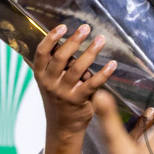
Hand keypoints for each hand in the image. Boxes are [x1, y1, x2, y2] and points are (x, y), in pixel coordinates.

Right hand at [34, 23, 117, 137]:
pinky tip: (112, 64)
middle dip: (74, 40)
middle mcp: (49, 83)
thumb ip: (56, 64)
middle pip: (61, 57)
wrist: (62, 127)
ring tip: (100, 40)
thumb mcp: (49, 81)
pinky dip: (103, 73)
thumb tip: (67, 41)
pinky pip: (93, 84)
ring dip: (91, 52)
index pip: (41, 53)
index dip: (51, 38)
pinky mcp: (78, 100)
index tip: (63, 27)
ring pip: (77, 68)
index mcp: (40, 75)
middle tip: (86, 28)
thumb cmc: (58, 99)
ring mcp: (63, 92)